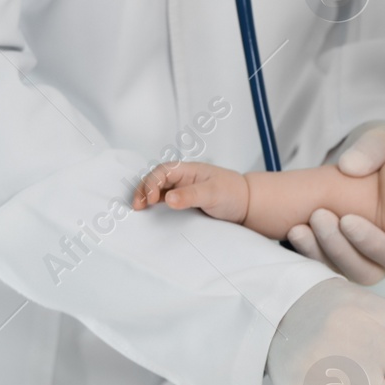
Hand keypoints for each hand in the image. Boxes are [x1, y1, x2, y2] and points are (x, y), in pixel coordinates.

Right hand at [131, 161, 248, 223]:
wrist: (246, 204)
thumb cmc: (233, 192)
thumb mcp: (213, 193)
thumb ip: (191, 195)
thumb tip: (168, 198)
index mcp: (188, 170)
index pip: (163, 172)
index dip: (152, 183)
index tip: (150, 199)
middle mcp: (183, 179)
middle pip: (155, 180)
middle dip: (144, 190)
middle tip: (138, 206)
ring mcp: (182, 190)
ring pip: (158, 190)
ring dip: (147, 198)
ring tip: (140, 209)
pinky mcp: (184, 203)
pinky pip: (165, 202)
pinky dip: (155, 206)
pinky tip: (151, 214)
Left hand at [287, 120, 384, 283]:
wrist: (363, 163)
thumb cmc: (383, 155)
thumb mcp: (384, 141)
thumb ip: (373, 149)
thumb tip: (350, 167)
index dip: (374, 244)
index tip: (347, 219)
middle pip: (371, 271)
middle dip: (341, 249)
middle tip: (319, 217)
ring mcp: (365, 259)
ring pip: (344, 274)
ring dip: (321, 253)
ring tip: (300, 228)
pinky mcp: (341, 258)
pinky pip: (325, 268)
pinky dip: (309, 253)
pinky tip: (294, 231)